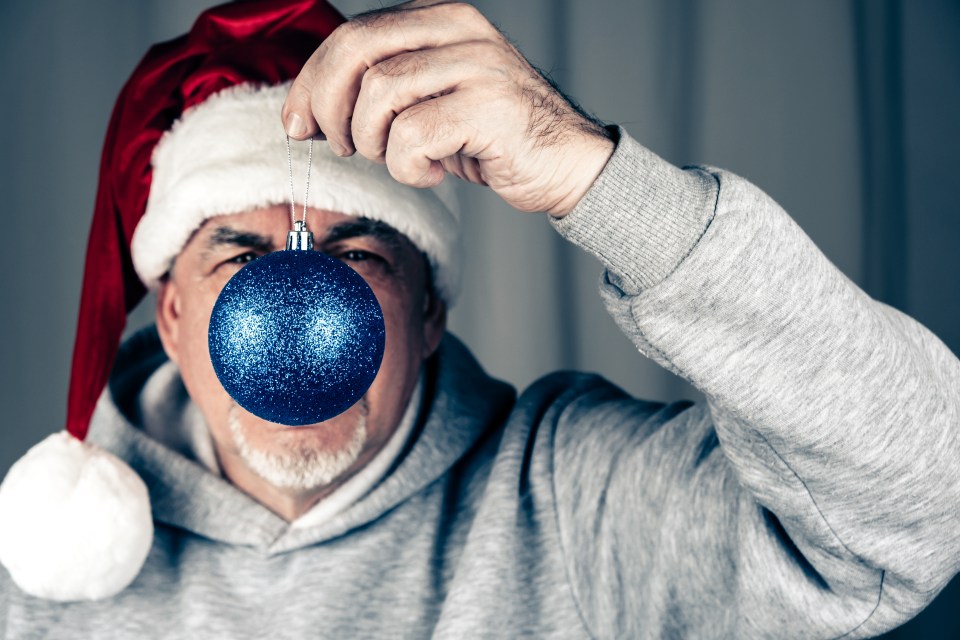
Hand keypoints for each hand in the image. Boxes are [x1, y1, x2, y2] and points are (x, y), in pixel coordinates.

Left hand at [281, 0, 613, 216]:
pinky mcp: (489, 107)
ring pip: (379, 95)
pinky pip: (412, 137)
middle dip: (328, 106)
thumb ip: (382, 88)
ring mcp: (477, 64)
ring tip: (399, 160)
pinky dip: (408, 168)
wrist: (568, 164)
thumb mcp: (431, 100)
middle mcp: (458, 29)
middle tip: (340, 145)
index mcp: (439, 18)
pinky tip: (430, 172)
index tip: (297, 123)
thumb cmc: (493, 137)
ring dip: (374, 142)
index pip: (351, 35)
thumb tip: (310, 111)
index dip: (310, 82)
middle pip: (355, 52)